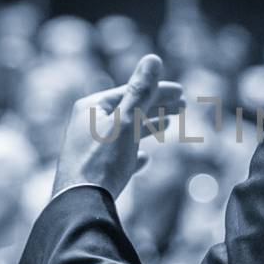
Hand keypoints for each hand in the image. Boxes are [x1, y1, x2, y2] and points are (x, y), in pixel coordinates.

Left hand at [51, 55, 185, 201]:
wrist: (81, 205)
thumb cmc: (103, 161)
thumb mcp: (126, 121)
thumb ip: (141, 91)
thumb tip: (153, 58)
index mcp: (91, 108)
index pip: (130, 91)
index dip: (158, 90)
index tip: (182, 92)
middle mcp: (86, 124)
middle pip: (127, 110)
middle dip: (155, 107)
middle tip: (182, 107)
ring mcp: (87, 149)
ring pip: (123, 132)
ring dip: (147, 127)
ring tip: (167, 126)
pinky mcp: (91, 172)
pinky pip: (116, 157)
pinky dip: (133, 154)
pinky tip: (144, 159)